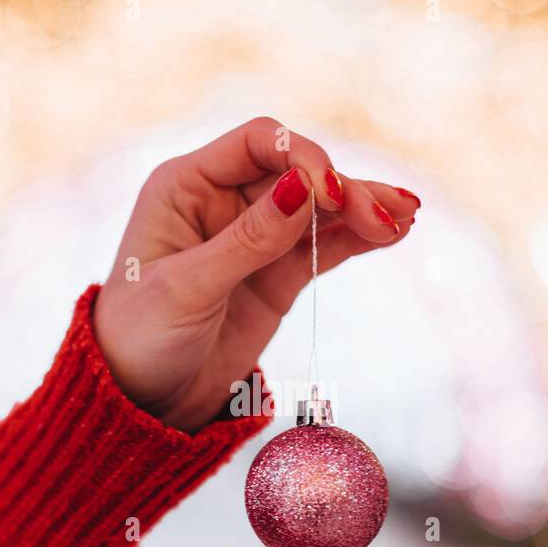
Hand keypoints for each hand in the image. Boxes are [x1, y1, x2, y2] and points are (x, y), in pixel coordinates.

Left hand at [93, 116, 418, 430]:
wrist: (142, 402)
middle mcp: (222, 201)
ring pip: (318, 209)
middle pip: (299, 173)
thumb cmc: (140, 338)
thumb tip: (301, 187)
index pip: (258, 144)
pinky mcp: (276, 274)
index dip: (303, 158)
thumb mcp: (188, 289)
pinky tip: (395, 232)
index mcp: (186, 186)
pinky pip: (324, 245)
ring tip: (407, 217)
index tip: (331, 194)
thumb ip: (247, 240)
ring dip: (362, 209)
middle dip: (344, 189)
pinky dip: (357, 239)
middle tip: (385, 215)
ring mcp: (254, 237)